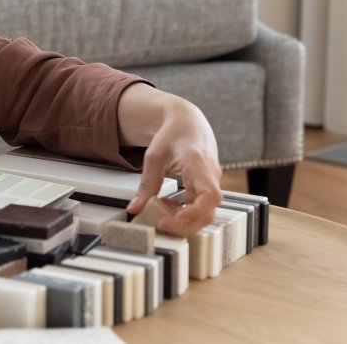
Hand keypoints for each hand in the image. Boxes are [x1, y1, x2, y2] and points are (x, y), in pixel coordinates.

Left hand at [122, 91, 222, 236]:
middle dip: (185, 224)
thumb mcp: (154, 157)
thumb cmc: (174, 135)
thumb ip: (146, 185)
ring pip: (206, 213)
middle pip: (208, 211)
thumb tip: (134, 209)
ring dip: (184, 220)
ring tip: (162, 213)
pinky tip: (169, 205)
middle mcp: (210, 176)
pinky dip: (185, 212)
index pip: (209, 195)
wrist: (188, 123)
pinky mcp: (207, 188)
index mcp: (199, 163)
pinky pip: (201, 207)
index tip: (176, 218)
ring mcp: (211, 183)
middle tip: (161, 223)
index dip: (195, 212)